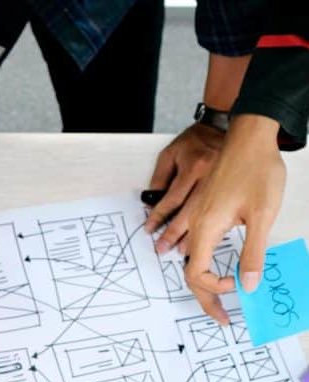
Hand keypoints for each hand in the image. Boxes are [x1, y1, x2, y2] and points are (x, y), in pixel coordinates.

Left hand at [145, 123, 224, 252]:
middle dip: (174, 234)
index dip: (158, 217)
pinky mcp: (235, 190)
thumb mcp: (170, 153)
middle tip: (163, 249)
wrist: (226, 127)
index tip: (149, 230)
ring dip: (194, 237)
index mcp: (194, 167)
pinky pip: (224, 213)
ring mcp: (226, 184)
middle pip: (190, 213)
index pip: (172, 199)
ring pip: (207, 216)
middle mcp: (211, 177)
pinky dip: (214, 228)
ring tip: (182, 251)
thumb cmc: (196, 141)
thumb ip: (160, 177)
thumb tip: (151, 201)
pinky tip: (207, 240)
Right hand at [184, 115, 284, 323]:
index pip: (197, 273)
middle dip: (204, 298)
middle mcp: (197, 225)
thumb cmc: (257, 171)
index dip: (214, 288)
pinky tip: (208, 267)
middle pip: (189, 272)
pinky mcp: (204, 210)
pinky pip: (193, 244)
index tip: (237, 285)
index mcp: (207, 228)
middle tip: (220, 317)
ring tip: (211, 299)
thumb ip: (252, 252)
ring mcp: (198, 217)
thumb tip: (247, 285)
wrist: (250, 136)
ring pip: (188, 259)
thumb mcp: (262, 215)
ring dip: (199, 282)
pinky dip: (198, 262)